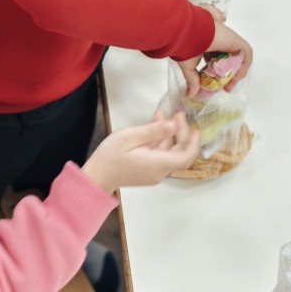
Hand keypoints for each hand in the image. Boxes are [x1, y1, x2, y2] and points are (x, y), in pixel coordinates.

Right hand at [82, 111, 198, 193]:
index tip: (195, 128)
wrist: (95, 177)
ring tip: (162, 114)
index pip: (185, 157)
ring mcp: (153, 173)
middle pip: (178, 153)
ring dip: (168, 135)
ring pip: (168, 153)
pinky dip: (159, 141)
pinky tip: (153, 126)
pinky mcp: (147, 171)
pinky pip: (159, 156)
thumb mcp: (129, 137)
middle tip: (176, 114)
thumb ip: (152, 131)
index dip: (193, 143)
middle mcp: (159, 171)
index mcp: (157, 163)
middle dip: (180, 133)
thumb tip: (173, 126)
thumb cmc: (110, 156)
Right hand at [176, 7, 252, 96]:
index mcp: (207, 45)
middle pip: (229, 60)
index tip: (217, 86)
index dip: (219, 74)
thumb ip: (192, 80)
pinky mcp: (235, 40)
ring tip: (230, 83)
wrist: (187, 33)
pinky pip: (246, 53)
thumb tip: (189, 94)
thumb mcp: (188, 67)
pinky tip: (236, 75)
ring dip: (236, 72)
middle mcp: (219, 42)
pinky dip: (244, 65)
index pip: (217, 60)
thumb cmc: (185, 47)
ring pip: (237, 58)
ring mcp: (228, 40)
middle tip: (226, 86)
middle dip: (229, 75)